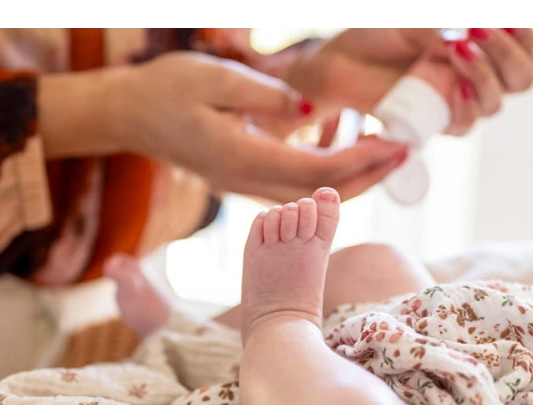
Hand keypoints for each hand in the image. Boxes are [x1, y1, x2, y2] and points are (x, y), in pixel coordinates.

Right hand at [44, 51, 408, 203]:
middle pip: (318, 195)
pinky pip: (293, 190)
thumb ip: (266, 95)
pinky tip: (347, 155)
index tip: (393, 144)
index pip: (314, 170)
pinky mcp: (242, 181)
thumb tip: (313, 108)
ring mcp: (242, 186)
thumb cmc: (166, 89)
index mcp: (240, 158)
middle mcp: (244, 182)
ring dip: (351, 182)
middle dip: (367, 177)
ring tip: (387, 156)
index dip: (358, 161)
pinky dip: (326, 179)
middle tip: (405, 152)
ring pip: (308, 198)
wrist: (127, 114)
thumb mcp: (215, 77)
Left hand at [283, 27, 532, 136]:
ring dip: (485, 74)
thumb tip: (469, 36)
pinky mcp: (436, 122)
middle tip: (482, 31)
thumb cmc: (382, 34)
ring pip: (496, 103)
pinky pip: (464, 125)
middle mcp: (478, 75)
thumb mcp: (419, 22)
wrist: (344, 61)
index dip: (531, 38)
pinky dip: (465, 106)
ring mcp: (458, 100)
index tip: (512, 20)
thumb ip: (446, 28)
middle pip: (523, 79)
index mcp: (485, 47)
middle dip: (510, 54)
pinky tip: (455, 88)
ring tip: (455, 48)